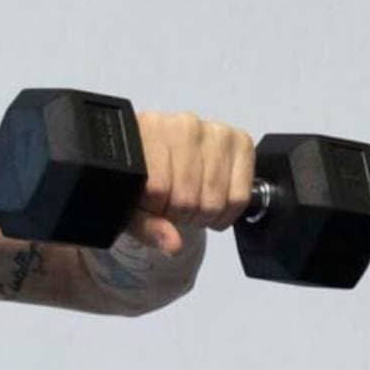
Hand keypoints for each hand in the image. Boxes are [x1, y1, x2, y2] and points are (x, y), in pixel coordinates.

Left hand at [124, 110, 256, 255]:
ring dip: (202, 215)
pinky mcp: (239, 140)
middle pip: (188, 196)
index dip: (155, 210)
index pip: (158, 188)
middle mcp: (182, 124)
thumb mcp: (130, 204)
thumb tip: (173, 245)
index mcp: (146, 132)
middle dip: (179, 215)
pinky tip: (212, 206)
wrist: (161, 157)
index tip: (151, 207)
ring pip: (215, 198)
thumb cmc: (140, 178)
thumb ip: (145, 225)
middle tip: (172, 209)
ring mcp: (214, 130)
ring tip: (189, 206)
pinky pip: (240, 195)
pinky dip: (227, 212)